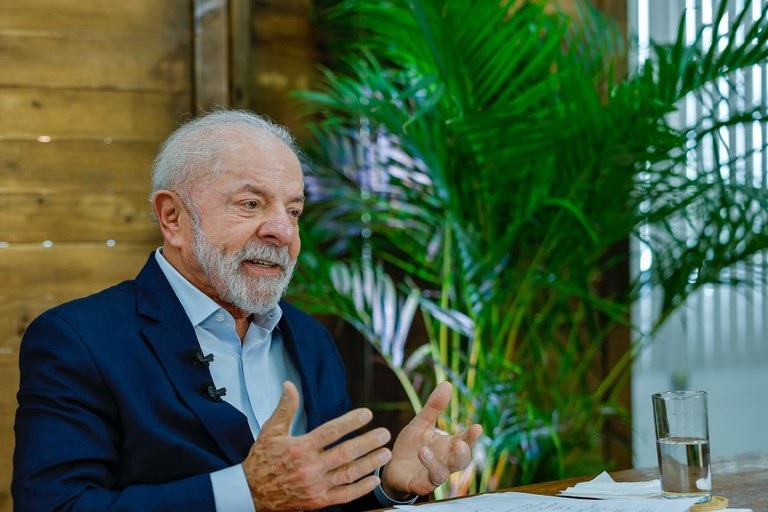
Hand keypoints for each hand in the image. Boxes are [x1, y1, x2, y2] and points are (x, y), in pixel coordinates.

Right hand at [242, 381, 392, 511]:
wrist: (251, 492)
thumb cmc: (262, 459)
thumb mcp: (271, 431)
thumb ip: (285, 408)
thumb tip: (290, 385)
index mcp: (300, 447)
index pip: (331, 431)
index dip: (351, 422)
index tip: (367, 414)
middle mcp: (310, 467)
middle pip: (345, 453)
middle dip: (368, 442)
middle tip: (384, 434)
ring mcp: (315, 486)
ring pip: (348, 474)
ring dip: (370, 463)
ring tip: (385, 453)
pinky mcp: (317, 501)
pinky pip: (344, 495)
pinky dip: (361, 489)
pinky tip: (373, 480)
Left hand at [381, 381, 482, 498]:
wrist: (392, 467)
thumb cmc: (411, 445)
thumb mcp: (420, 423)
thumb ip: (434, 407)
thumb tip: (448, 384)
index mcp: (449, 444)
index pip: (465, 440)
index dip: (472, 436)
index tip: (478, 427)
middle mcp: (446, 460)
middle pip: (462, 459)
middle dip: (465, 451)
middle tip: (462, 443)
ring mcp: (436, 473)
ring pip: (447, 471)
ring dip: (439, 461)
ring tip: (427, 449)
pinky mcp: (424, 483)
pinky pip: (431, 477)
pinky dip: (428, 466)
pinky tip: (422, 453)